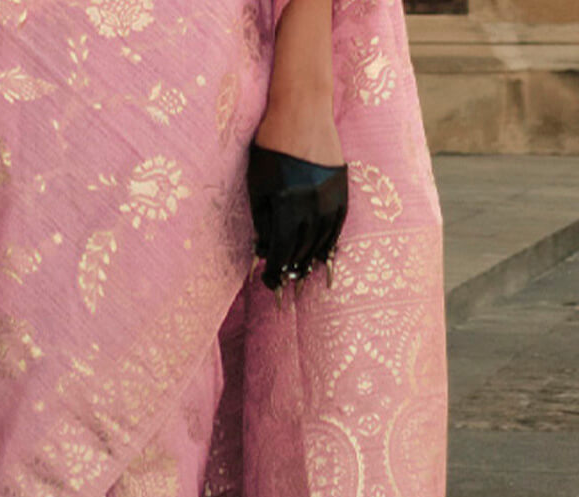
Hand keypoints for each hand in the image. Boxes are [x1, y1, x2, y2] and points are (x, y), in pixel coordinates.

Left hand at [248, 97, 347, 295]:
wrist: (303, 107)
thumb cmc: (271, 143)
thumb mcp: (258, 182)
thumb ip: (262, 217)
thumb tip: (264, 248)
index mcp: (287, 205)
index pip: (280, 250)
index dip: (274, 270)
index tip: (268, 283)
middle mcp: (311, 205)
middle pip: (302, 250)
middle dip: (292, 271)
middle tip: (286, 286)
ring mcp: (330, 197)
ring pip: (321, 241)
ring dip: (311, 262)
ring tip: (304, 276)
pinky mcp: (341, 189)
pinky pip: (337, 225)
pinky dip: (330, 244)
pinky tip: (324, 256)